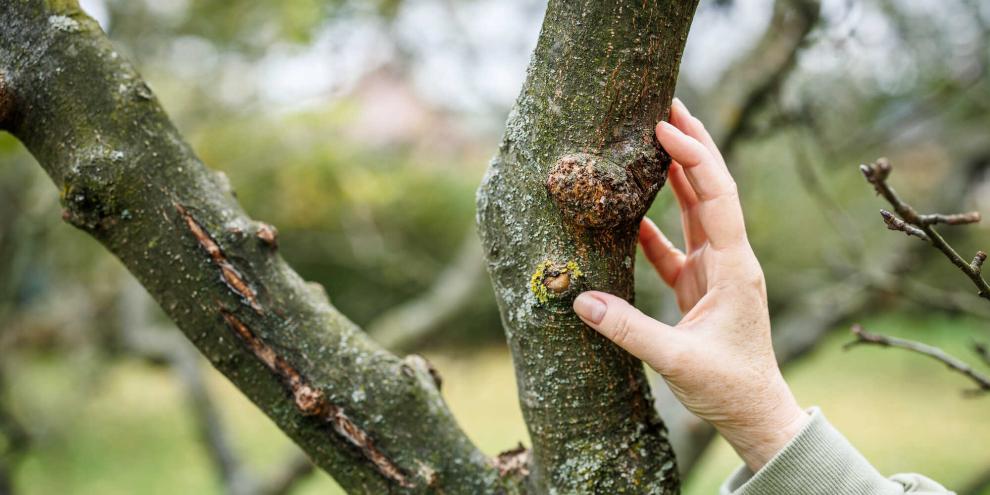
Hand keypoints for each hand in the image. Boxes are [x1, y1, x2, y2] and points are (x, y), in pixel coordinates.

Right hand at [572, 99, 807, 471]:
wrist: (756, 414)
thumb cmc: (729, 388)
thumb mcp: (677, 361)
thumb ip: (628, 331)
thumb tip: (579, 299)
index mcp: (734, 268)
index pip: (716, 197)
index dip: (694, 157)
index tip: (664, 126)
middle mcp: (729, 260)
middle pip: (714, 188)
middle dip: (693, 146)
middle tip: (667, 105)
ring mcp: (716, 272)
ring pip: (697, 211)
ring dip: (680, 174)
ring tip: (655, 137)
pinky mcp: (701, 288)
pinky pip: (677, 246)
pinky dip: (657, 225)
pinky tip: (633, 211)